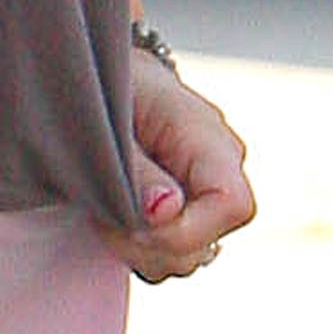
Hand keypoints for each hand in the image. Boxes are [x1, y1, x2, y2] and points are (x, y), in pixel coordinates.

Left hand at [120, 51, 255, 284]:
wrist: (99, 74)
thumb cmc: (103, 90)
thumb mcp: (107, 121)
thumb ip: (136, 169)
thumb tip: (166, 211)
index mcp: (209, 139)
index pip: (233, 205)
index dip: (185, 230)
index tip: (133, 222)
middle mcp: (219, 171)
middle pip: (205, 244)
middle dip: (148, 245)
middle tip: (102, 216)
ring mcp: (204, 196)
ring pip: (185, 259)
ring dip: (138, 249)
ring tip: (104, 210)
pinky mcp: (184, 214)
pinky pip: (169, 254)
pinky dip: (138, 248)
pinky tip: (113, 217)